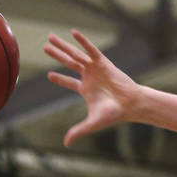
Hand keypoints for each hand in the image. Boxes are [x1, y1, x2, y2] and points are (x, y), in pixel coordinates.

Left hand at [45, 30, 137, 146]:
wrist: (131, 104)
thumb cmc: (114, 114)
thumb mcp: (92, 123)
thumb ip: (78, 131)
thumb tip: (66, 144)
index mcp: (86, 89)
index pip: (69, 83)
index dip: (59, 79)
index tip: (49, 75)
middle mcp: (89, 77)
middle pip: (69, 63)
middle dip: (57, 55)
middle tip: (45, 47)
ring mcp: (95, 69)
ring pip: (76, 54)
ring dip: (63, 46)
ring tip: (51, 37)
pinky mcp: (103, 63)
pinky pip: (91, 50)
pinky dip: (83, 41)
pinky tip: (73, 32)